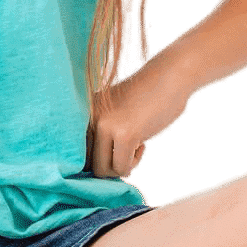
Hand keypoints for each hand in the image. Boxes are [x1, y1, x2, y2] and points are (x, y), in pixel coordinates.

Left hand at [85, 55, 191, 178]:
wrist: (171, 75)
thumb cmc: (146, 95)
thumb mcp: (113, 110)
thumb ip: (99, 131)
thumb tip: (94, 169)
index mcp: (84, 111)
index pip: (75, 151)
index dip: (95, 158)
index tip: (111, 150)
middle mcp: (89, 118)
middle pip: (88, 164)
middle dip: (109, 165)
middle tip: (126, 149)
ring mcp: (105, 125)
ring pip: (102, 171)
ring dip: (121, 166)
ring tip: (134, 145)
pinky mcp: (125, 134)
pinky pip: (121, 168)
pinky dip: (133, 163)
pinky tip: (142, 143)